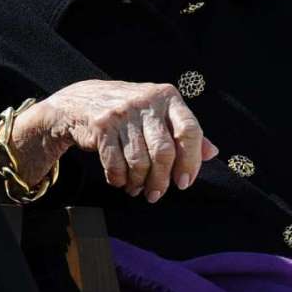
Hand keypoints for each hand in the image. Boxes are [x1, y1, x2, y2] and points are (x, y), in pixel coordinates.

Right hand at [11, 79, 218, 203]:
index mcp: (166, 96)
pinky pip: (115, 162)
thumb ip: (184, 131)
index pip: (189, 131)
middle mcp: (145, 101)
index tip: (184, 182)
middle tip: (157, 194)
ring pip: (138, 160)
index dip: (191, 161)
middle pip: (163, 151)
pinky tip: (121, 181)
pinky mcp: (101, 125)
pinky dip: (119, 178)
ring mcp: (121, 112)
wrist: (78, 101)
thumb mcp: (158, 113)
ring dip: (139, 182)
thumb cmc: (128, 111)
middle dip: (161, 180)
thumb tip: (213, 153)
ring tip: (138, 189)